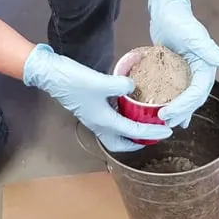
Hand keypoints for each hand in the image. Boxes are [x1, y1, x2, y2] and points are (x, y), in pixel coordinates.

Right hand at [23, 44, 172, 151]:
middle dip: (137, 143)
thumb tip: (133, 86)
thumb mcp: (101, 81)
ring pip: (114, 134)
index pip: (134, 132)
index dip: (153, 133)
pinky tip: (127, 107)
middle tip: (152, 135)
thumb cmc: (73, 81)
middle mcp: (98, 124)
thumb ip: (121, 86)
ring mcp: (93, 118)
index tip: (168, 131)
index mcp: (104, 121)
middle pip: (120, 144)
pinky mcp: (89, 109)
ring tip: (143, 123)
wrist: (51, 75)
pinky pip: (109, 121)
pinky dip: (121, 120)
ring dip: (129, 133)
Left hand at [148, 0, 218, 127]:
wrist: (168, 11)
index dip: (184, 105)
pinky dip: (176, 103)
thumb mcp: (193, 36)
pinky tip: (171, 114)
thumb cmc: (180, 21)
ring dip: (180, 111)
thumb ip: (209, 50)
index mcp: (206, 67)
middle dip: (181, 112)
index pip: (197, 92)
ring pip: (187, 98)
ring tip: (169, 122)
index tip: (167, 112)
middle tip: (165, 120)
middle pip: (194, 98)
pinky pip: (178, 91)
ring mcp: (188, 73)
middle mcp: (200, 72)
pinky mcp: (177, 72)